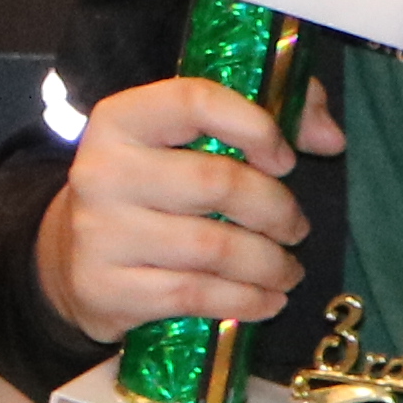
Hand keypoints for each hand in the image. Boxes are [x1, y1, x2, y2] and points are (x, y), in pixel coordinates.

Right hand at [33, 71, 343, 348]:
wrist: (72, 256)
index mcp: (121, 119)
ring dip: (269, 264)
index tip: (285, 158)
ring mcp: (99, 233)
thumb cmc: (151, 189)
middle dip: (276, 210)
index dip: (254, 125)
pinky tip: (267, 300)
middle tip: (296, 228)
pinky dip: (245, 301)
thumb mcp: (188, 140)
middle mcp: (101, 171)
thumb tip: (330, 138)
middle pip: (216, 182)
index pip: (195, 100)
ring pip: (213, 248)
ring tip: (287, 269)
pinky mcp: (106, 289)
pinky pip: (195, 296)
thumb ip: (267, 117)